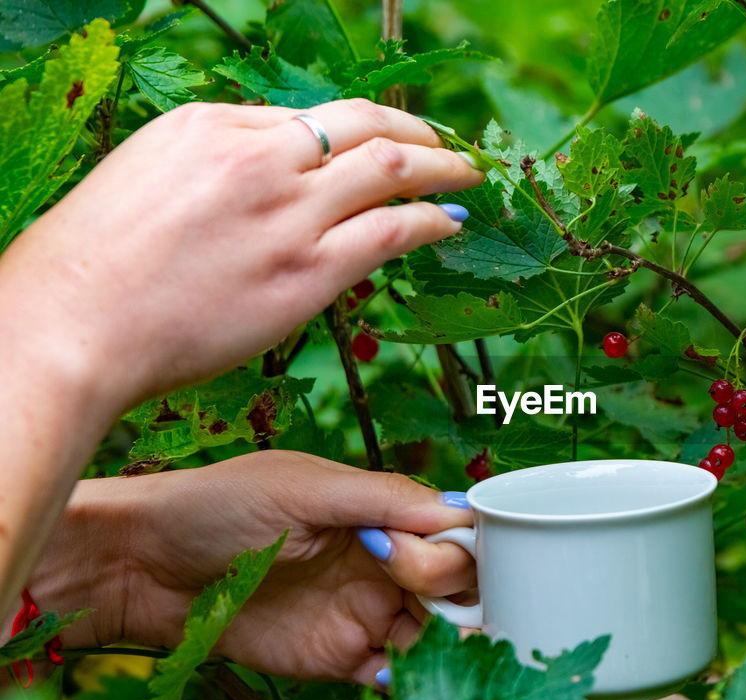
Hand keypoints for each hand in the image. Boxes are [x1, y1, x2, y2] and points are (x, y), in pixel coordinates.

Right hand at [0, 99, 482, 414]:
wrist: (72, 328)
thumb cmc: (91, 269)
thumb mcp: (143, 181)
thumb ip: (212, 172)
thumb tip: (264, 180)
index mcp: (210, 126)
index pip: (305, 120)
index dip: (354, 133)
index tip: (378, 145)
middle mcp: (257, 158)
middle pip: (362, 126)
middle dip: (415, 132)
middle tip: (444, 146)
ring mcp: (287, 213)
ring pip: (389, 171)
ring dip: (441, 169)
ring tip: (468, 177)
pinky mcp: (307, 272)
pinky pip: (389, 233)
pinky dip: (429, 223)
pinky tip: (448, 225)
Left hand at [32, 450, 475, 684]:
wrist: (143, 568)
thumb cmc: (216, 506)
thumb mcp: (304, 487)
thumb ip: (383, 497)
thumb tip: (460, 508)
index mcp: (382, 514)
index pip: (453, 532)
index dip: (463, 546)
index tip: (441, 555)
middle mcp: (383, 564)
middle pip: (456, 584)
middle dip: (457, 592)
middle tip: (420, 595)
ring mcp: (363, 613)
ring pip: (435, 632)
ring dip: (450, 641)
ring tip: (445, 648)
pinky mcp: (338, 660)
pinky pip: (394, 674)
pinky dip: (413, 678)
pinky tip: (406, 672)